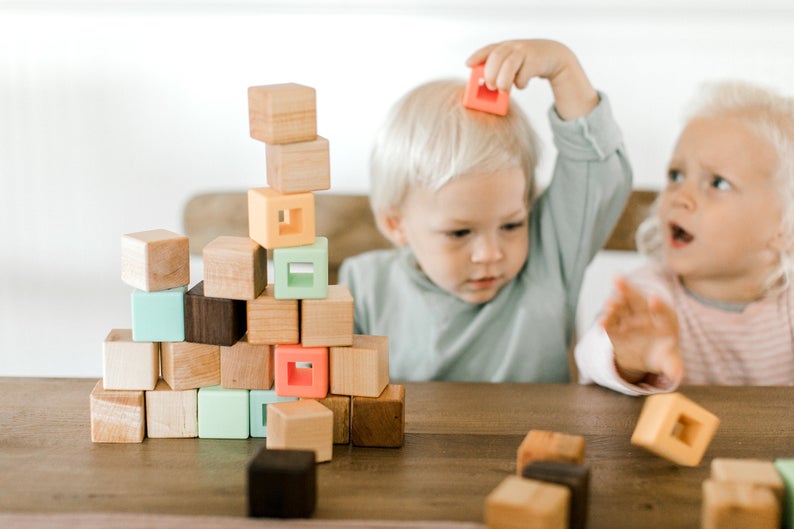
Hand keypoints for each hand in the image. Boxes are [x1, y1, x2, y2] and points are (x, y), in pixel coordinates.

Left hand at [465, 39, 598, 119]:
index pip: (488, 49)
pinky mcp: (536, 61)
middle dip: (490, 73)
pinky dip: (520, 83)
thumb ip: (500, 71)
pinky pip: (524, 74)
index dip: (477, 56)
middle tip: (490, 86)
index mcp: (505, 47)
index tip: (468, 64)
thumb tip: (486, 88)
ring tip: (503, 89)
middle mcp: (513, 47)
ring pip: (510, 64)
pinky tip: (521, 84)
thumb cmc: (527, 63)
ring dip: (503, 80)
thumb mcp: (512, 63)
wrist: (554, 56)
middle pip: (497, 56)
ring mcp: (525, 52)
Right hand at [600, 277, 683, 385]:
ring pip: (620, 307)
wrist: (646, 354)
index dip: (658, 306)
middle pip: (637, 300)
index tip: (653, 299)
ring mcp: (628, 318)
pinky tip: (600, 324)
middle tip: (618, 280)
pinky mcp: (616, 327)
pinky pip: (610, 323)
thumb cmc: (663, 354)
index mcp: (664, 320)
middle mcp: (645, 314)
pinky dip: (605, 322)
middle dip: (627, 290)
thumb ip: (673, 366)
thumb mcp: (670, 360)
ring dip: (614, 304)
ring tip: (609, 303)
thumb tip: (677, 376)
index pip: (662, 311)